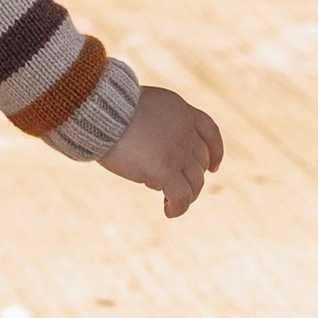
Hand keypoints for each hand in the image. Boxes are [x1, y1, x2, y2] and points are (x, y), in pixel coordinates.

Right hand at [102, 85, 224, 218]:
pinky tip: (169, 211)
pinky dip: (179, 207)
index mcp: (181, 111)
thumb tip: (149, 144)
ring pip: (195, 182)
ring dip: (187, 195)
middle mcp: (186, 131)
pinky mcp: (165, 170)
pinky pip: (182, 196)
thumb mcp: (141, 105)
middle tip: (176, 189)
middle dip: (192, 178)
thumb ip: (154, 122)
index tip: (214, 168)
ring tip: (171, 202)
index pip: (210, 132)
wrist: (102, 110)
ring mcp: (178, 151)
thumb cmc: (108, 108)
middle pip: (200, 162)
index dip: (215, 152)